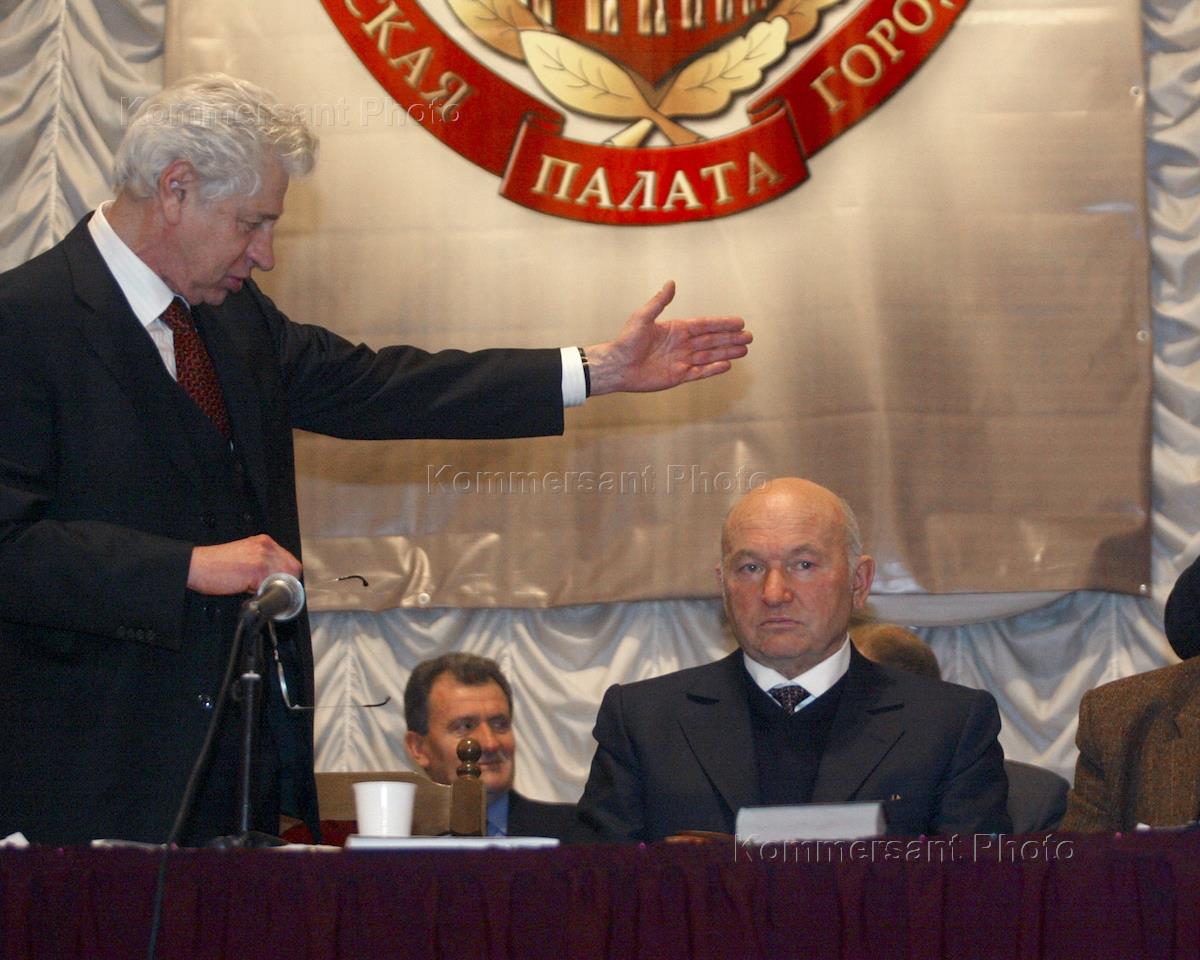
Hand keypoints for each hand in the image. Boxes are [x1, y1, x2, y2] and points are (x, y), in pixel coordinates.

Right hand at [187, 534, 300, 594]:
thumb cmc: (215, 564)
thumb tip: (276, 578)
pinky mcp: (257, 570)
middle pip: (292, 570)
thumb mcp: (245, 555)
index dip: (287, 576)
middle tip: (266, 589)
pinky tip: (249, 591)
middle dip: (282, 583)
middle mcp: (266, 547)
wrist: (196, 565)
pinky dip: (262, 594)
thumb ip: (262, 563)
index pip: (291, 561)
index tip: (280, 584)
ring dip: (272, 588)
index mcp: (265, 542)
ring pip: (284, 579)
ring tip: (254, 589)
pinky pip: (270, 587)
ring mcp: (263, 558)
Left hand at [584, 281, 750, 394]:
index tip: (739, 321)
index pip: (705, 324)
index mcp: (676, 329)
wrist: (617, 366)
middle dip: (731, 338)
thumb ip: (659, 302)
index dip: (722, 323)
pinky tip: (727, 365)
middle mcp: (681, 344)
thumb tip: (671, 283)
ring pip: (709, 355)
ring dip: (727, 352)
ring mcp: (681, 360)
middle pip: (712, 340)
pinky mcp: (678, 375)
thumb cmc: (626, 340)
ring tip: (744, 350)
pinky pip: (700, 372)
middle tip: (749, 336)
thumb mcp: (642, 317)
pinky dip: (713, 369)